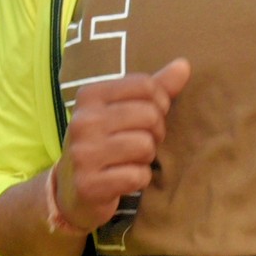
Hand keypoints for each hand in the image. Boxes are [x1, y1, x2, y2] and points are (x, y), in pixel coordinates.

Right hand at [54, 59, 190, 232]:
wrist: (71, 190)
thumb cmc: (105, 142)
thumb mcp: (122, 110)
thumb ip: (154, 88)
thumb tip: (184, 64)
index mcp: (89, 95)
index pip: (145, 86)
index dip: (159, 103)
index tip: (149, 117)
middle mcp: (82, 121)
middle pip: (149, 115)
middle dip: (155, 132)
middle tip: (142, 142)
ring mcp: (83, 153)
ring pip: (145, 146)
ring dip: (147, 157)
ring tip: (131, 160)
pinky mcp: (89, 185)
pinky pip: (137, 176)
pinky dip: (139, 179)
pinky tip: (124, 179)